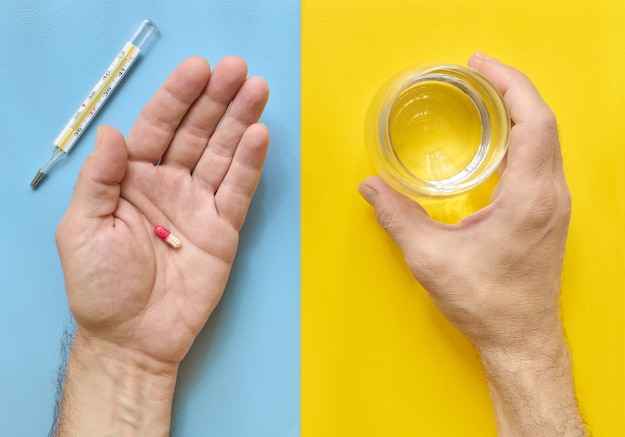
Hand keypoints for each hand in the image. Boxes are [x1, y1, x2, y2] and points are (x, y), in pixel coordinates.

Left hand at [57, 55, 268, 367]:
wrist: (133, 337)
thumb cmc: (100, 286)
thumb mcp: (82, 229)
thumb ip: (99, 180)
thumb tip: (111, 133)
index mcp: (132, 178)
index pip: (157, 127)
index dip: (177, 97)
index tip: (199, 69)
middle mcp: (169, 183)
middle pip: (196, 133)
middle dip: (217, 100)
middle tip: (239, 71)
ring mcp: (199, 204)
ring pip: (222, 154)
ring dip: (240, 122)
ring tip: (257, 91)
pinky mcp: (224, 228)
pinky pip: (238, 190)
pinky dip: (249, 164)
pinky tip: (259, 135)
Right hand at [359, 53, 586, 434]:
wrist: (520, 337)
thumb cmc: (486, 303)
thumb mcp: (431, 258)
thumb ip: (397, 217)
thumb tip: (371, 187)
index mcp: (529, 198)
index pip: (534, 122)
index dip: (509, 85)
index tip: (481, 67)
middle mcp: (550, 195)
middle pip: (543, 122)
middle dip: (511, 89)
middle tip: (476, 73)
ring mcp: (554, 204)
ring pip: (547, 139)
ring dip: (519, 111)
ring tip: (484, 97)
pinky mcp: (549, 214)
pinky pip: (542, 159)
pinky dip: (522, 135)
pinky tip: (496, 140)